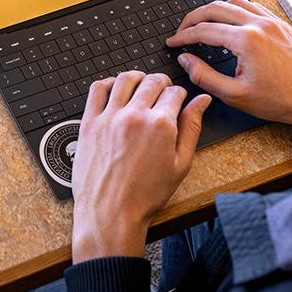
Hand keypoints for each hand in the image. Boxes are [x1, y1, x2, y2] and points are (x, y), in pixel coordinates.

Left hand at [71, 72, 211, 262]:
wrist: (111, 213)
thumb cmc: (145, 195)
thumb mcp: (180, 165)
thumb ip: (191, 128)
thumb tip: (201, 103)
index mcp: (161, 125)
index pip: (174, 92)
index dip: (179, 94)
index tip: (177, 100)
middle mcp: (135, 116)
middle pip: (151, 81)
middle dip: (161, 83)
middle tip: (161, 91)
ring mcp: (110, 117)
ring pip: (124, 79)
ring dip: (136, 78)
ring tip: (140, 86)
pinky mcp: (89, 122)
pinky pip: (97, 89)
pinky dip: (108, 83)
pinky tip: (114, 90)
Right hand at [166, 0, 291, 136]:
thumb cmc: (281, 99)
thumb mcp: (234, 94)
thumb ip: (204, 75)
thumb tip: (186, 60)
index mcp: (246, 40)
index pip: (204, 30)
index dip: (183, 36)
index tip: (173, 42)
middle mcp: (259, 24)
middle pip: (215, 8)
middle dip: (193, 18)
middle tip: (182, 30)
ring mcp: (271, 21)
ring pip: (233, 2)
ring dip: (213, 10)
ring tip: (202, 24)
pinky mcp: (280, 24)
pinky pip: (252, 6)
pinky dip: (234, 9)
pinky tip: (229, 21)